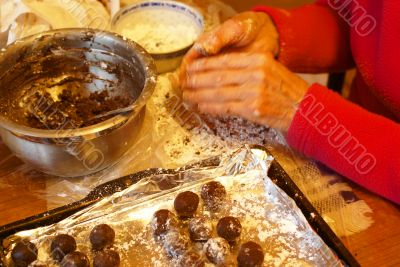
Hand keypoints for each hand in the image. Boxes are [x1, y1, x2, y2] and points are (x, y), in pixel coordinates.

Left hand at [180, 12, 308, 131]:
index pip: (224, 61)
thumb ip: (247, 69)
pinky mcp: (253, 110)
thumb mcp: (270, 70)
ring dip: (199, 94)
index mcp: (259, 60)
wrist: (305, 110)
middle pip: (218, 76)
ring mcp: (254, 92)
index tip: (190, 68)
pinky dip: (210, 107)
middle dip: (196, 80)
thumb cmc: (286, 90)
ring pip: (218, 92)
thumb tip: (219, 73)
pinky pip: (225, 107)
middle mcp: (256, 73)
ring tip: (186, 95)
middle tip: (182, 82)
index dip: (204, 65)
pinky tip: (200, 106)